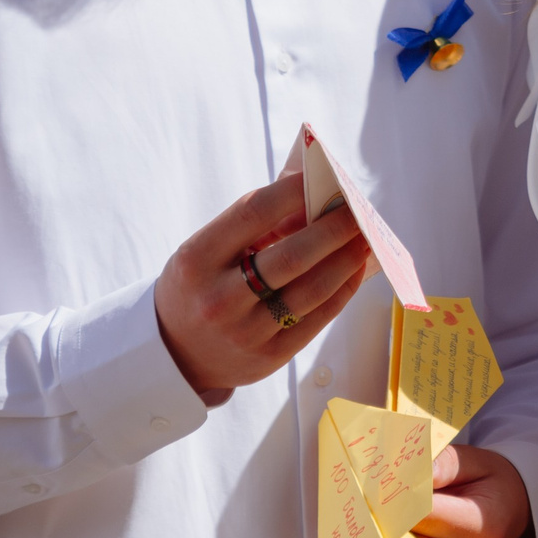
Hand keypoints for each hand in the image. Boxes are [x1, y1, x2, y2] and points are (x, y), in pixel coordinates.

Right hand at [154, 169, 371, 403]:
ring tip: (362, 239)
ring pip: (312, 290)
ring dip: (346, 259)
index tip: (324, 179)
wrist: (175, 352)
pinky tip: (354, 270)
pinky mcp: (270, 357)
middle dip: (334, 229)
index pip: (253, 214)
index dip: (294, 192)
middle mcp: (219, 298)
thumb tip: (315, 203)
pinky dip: (343, 289)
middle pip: (292, 256)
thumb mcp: (207, 251)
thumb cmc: (200, 286)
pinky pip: (318, 318)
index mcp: (197, 260)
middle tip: (357, 211)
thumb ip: (253, 227)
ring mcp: (245, 332)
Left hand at [366, 442, 532, 537]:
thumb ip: (441, 464)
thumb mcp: (475, 463)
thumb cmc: (488, 484)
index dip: (391, 498)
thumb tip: (400, 473)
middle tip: (353, 497)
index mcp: (484, 528)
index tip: (368, 481)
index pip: (424, 516)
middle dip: (373, 522)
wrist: (508, 514)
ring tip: (357, 514)